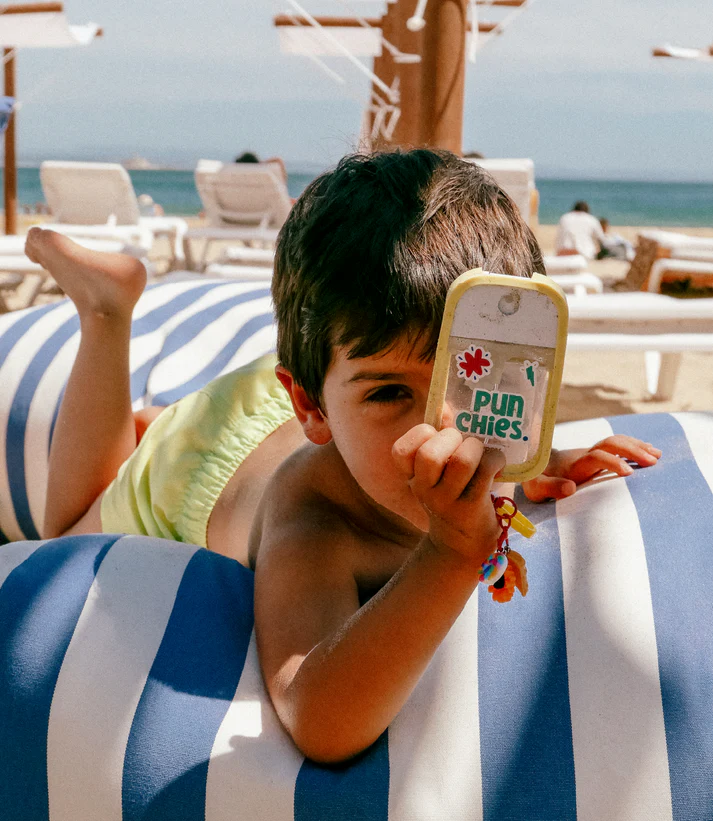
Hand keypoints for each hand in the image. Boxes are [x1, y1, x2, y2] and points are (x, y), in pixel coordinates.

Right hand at [392, 424, 504, 563]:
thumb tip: (446, 407)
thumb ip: (442, 441)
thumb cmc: (457, 496)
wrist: (463, 545)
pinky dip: (495, 460)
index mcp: (412, 476)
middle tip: (463, 445)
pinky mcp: (470, 509)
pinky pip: (484, 473)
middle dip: (452, 438)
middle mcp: (423, 490)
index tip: (437, 436)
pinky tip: (497, 466)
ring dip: (477, 449)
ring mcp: (446, 502)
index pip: (400, 451)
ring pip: (461, 461)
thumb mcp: (441, 472)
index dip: (420, 435)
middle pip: (429, 454)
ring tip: (482, 455)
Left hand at [522, 435, 661, 501]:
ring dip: (636, 446)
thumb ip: (550, 488)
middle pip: (610, 444)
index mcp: (574, 464)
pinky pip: (616, 446)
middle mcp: (584, 455)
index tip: (629, 472)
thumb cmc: (535, 480)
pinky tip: (649, 451)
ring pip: (615, 442)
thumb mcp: (536, 488)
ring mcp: (590, 453)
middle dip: (632, 450)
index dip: (612, 462)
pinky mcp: (595, 455)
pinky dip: (634, 446)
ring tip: (657, 455)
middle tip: (653, 461)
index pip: (596, 457)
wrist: (533, 465)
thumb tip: (570, 487)